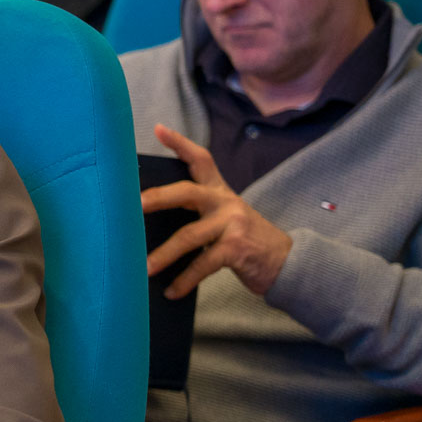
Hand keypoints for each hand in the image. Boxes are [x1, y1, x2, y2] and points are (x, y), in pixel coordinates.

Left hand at [141, 124, 293, 297]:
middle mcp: (225, 203)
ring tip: (143, 268)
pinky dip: (185, 280)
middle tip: (133, 206)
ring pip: (188, 236)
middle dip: (157, 198)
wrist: (287, 263)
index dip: (180, 143)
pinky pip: (203, 264)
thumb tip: (150, 216)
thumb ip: (199, 211)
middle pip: (186, 192)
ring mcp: (232, 224)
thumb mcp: (226, 217)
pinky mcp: (237, 249)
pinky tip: (171, 291)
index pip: (201, 160)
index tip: (158, 129)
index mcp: (220, 192)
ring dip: (163, 255)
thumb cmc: (245, 240)